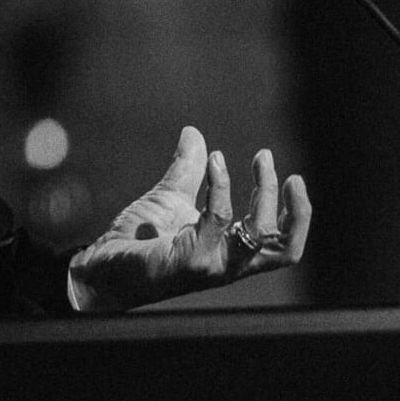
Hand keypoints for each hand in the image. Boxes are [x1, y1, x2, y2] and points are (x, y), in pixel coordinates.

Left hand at [67, 126, 310, 312]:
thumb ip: (188, 171)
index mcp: (232, 254)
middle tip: (267, 158)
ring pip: (259, 233)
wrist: (101, 266)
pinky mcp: (191, 261)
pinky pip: (219, 218)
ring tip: (254, 156)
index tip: (291, 177)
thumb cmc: (137, 241)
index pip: (283, 246)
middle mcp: (228, 266)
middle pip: (283, 244)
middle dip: (291, 204)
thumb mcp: (170, 199)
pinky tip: (213, 160)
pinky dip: (222, 185)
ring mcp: (212, 266)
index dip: (298, 215)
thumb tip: (194, 134)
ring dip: (261, 190)